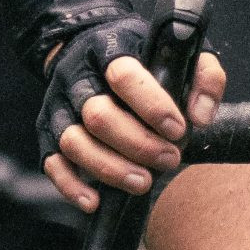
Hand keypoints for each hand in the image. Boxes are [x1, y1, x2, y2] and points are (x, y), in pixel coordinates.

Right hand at [39, 38, 227, 212]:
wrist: (88, 48)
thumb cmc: (142, 57)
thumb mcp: (179, 52)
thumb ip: (203, 77)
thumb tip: (201, 116)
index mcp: (110, 48)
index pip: (123, 74)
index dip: (152, 106)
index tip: (178, 129)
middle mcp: (77, 76)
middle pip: (98, 115)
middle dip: (138, 145)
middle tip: (170, 159)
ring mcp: (58, 105)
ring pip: (73, 142)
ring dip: (110, 169)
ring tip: (143, 182)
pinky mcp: (46, 130)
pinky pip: (51, 162)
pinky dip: (71, 186)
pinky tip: (95, 201)